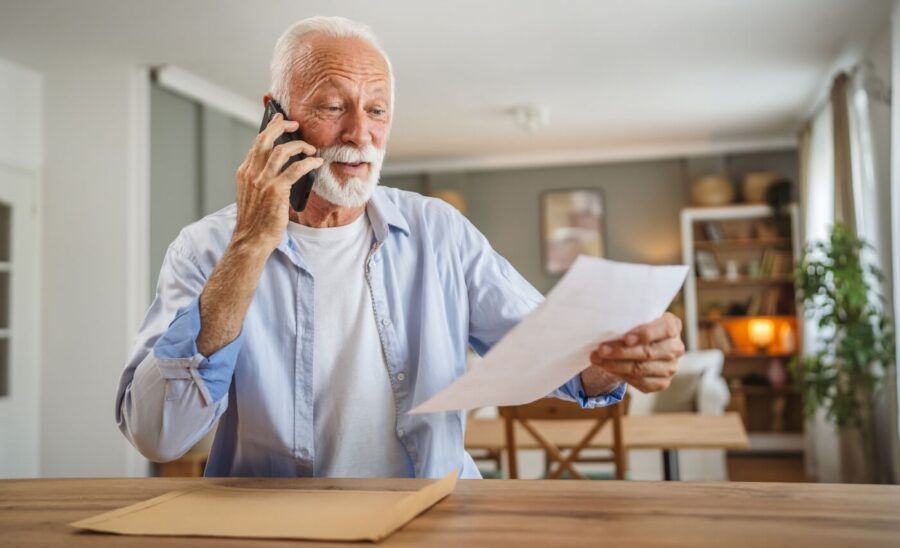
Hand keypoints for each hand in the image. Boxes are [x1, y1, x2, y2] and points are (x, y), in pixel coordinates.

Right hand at [232, 113, 322, 251]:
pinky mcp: (276, 190)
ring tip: (310, 148)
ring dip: (299, 146)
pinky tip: (316, 163)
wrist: (251, 240)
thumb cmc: (256, 221)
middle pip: (265, 139)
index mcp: (245, 173)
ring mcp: (263, 181)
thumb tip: (281, 168)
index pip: (257, 144)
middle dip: (281, 127)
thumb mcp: (252, 195)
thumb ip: (261, 179)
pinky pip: (296, 169)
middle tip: (294, 124)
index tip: (279, 121)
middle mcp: (252, 173)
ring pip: (281, 151)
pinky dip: (308, 163)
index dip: (269, 130)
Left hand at [587, 312, 684, 392]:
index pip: (665, 329)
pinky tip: (607, 368)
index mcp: (673, 326)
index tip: (626, 338)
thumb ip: (630, 319)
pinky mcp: (662, 382)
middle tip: (601, 350)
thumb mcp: (637, 317)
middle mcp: (676, 347)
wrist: (641, 344)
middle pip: (648, 352)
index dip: (645, 334)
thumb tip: (607, 322)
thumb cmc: (637, 326)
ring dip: (616, 365)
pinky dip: (621, 375)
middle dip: (621, 352)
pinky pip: (641, 382)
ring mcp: (671, 367)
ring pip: (641, 369)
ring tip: (597, 359)